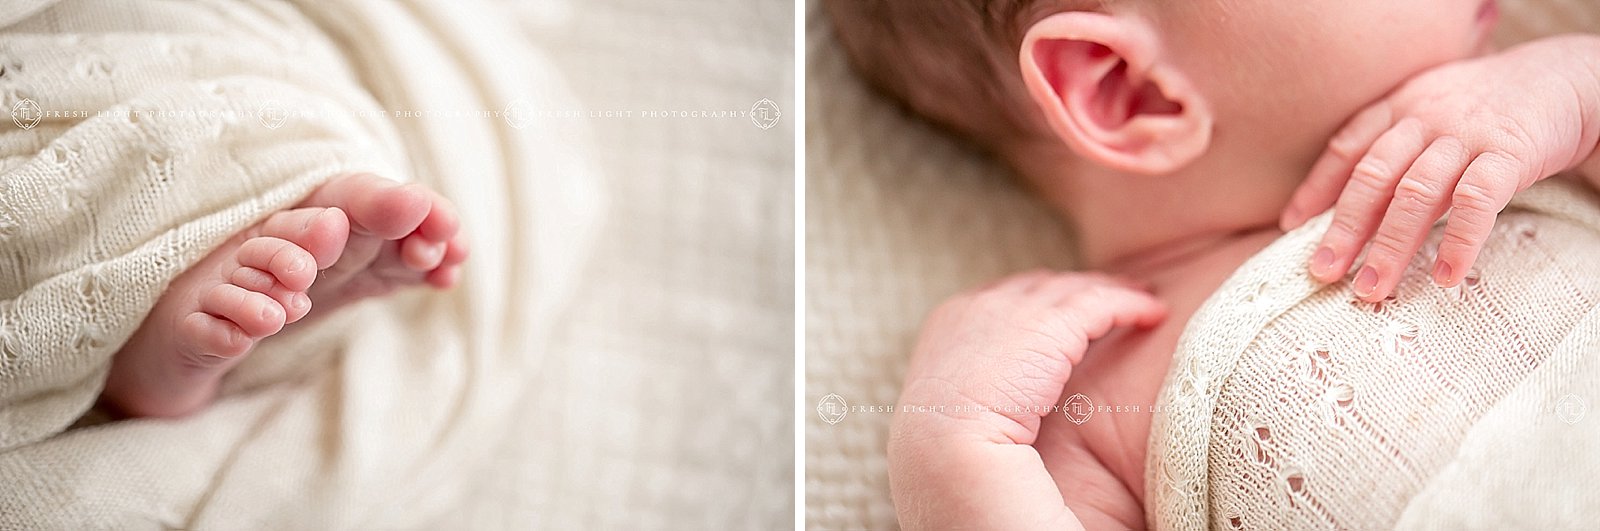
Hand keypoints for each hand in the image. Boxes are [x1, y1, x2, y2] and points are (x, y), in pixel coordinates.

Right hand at [888, 270, 1165, 529]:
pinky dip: (1129, 305)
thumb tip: (995, 400)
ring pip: (1074, 290)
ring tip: (1142, 302)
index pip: (1005, 300)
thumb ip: (977, 390)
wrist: (945, 452)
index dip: (1043, 304)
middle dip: (1077, 290)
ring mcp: (1012, 311)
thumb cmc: (947, 452)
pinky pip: (1100, 303)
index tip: (1071, 312)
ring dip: (1109, 293)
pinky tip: (1152, 315)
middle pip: (1040, 287)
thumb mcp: (952, 410)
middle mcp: (978, 307)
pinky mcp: (1049, 325)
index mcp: (950, 325)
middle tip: (1113, 298)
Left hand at [1279, 35, 1599, 301]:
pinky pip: (1477, 201)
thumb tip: (1348, 199)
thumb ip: (1395, 144)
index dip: (1316, 187)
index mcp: (1401, 106)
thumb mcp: (1432, 109)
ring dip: (1390, 245)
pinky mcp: (1509, 153)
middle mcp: (1425, 117)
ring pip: (1416, 194)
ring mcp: (1466, 135)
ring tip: (1372, 288)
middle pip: (1373, 177)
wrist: (1568, 76)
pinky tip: (1444, 276)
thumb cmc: (1490, 106)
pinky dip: (1458, 241)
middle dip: (1344, 229)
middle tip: (1323, 273)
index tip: (1288, 226)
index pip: (1347, 148)